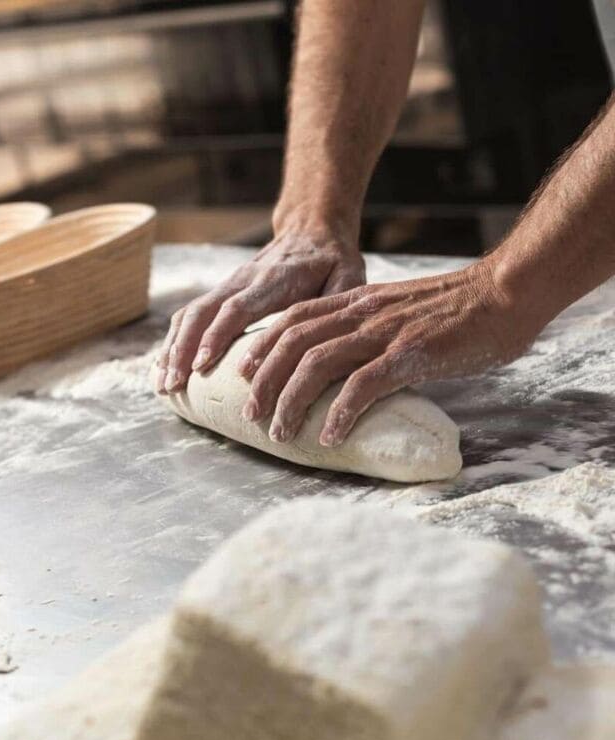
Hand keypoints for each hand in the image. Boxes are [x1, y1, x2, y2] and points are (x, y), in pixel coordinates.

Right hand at [154, 230, 365, 392]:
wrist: (311, 229)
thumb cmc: (332, 261)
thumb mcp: (348, 276)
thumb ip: (337, 304)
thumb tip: (320, 342)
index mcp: (274, 280)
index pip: (238, 307)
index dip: (218, 335)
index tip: (202, 364)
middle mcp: (244, 280)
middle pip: (203, 311)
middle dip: (183, 349)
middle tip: (173, 384)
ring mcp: (229, 285)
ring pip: (190, 313)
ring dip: (172, 348)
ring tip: (162, 384)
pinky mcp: (222, 293)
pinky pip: (190, 315)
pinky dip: (174, 341)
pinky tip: (165, 367)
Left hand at [238, 259, 534, 446]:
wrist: (505, 292)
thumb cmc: (457, 308)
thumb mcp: (399, 309)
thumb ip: (370, 328)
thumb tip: (349, 364)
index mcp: (357, 301)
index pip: (295, 319)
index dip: (263, 345)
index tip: (243, 372)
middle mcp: (363, 313)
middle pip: (294, 343)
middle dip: (265, 381)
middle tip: (252, 414)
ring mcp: (385, 332)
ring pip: (318, 364)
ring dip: (291, 401)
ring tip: (280, 432)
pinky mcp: (411, 354)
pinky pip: (363, 385)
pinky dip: (340, 412)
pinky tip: (330, 437)